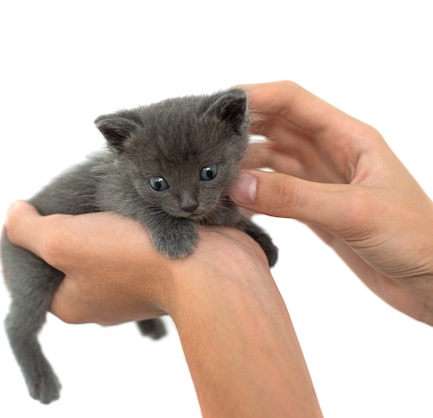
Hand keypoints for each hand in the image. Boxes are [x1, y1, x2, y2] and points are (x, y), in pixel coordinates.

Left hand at [4, 201, 268, 324]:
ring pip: (104, 249)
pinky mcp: (160, 273)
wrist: (208, 268)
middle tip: (73, 198)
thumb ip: (26, 229)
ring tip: (105, 199)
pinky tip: (134, 209)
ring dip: (103, 225)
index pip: (34, 270)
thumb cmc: (131, 255)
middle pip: (70, 258)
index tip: (37, 210)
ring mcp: (132, 288)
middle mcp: (99, 300)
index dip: (29, 236)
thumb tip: (14, 214)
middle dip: (69, 227)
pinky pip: (135, 248)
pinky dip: (131, 229)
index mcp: (70, 301)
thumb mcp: (61, 239)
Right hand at [230, 81, 432, 324]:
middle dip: (237, 131)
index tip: (214, 108)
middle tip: (199, 142)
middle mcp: (330, 154)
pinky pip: (274, 193)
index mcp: (348, 138)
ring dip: (241, 166)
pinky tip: (231, 202)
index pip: (292, 101)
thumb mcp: (353, 212)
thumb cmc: (415, 239)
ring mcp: (321, 183)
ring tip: (208, 176)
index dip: (253, 98)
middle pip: (274, 128)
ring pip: (270, 162)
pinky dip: (251, 195)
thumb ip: (294, 198)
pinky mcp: (315, 211)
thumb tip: (236, 185)